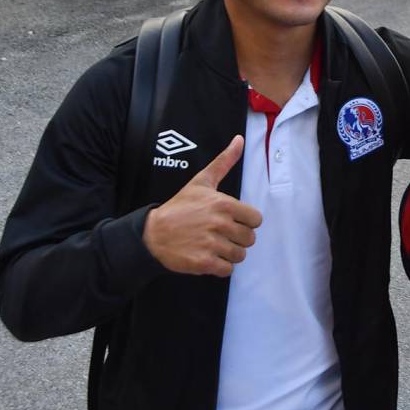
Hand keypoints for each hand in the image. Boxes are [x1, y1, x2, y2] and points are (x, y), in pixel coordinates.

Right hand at [142, 136, 261, 277]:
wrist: (153, 233)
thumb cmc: (180, 207)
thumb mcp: (202, 181)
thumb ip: (224, 162)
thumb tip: (240, 139)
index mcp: (224, 204)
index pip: (256, 220)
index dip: (245, 222)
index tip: (232, 221)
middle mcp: (220, 224)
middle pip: (250, 239)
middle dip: (237, 238)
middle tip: (220, 234)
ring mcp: (212, 244)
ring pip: (240, 255)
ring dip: (229, 253)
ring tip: (214, 245)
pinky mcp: (204, 262)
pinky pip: (227, 270)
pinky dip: (220, 266)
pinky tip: (209, 256)